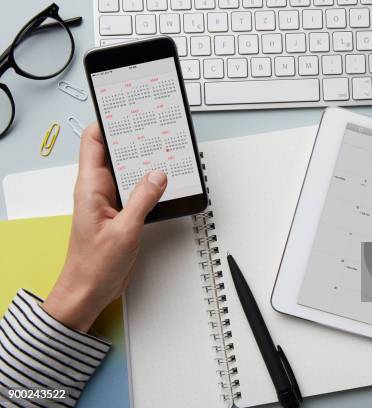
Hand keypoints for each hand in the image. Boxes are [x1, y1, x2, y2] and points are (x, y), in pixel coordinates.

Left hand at [43, 123, 166, 331]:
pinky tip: (165, 183)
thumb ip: (142, 200)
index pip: (93, 142)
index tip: (127, 109)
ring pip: (129, 171)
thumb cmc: (93, 267)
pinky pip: (138, 190)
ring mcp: (111, 201)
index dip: (108, 122)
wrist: (89, 292)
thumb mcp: (123, 231)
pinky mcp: (122, 213)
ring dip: (146, 163)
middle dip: (134, 139)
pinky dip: (151, 184)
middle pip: (115, 152)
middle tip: (154, 127)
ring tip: (164, 151)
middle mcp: (99, 190)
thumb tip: (157, 175)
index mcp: (90, 187)